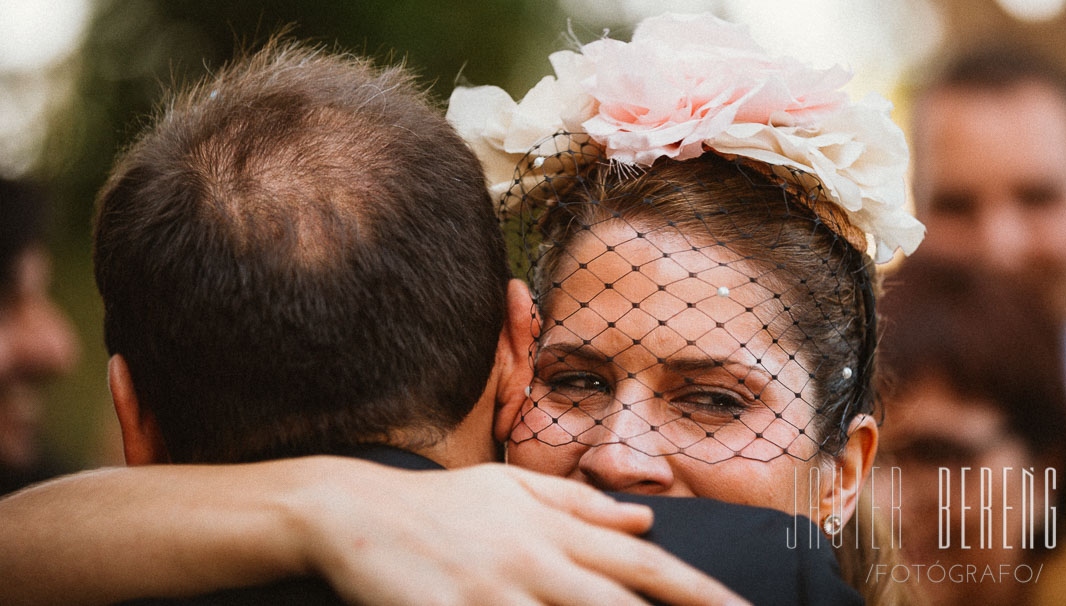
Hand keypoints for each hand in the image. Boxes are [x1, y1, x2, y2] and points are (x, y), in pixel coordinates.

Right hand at [289, 459, 747, 605]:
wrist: (356, 514)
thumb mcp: (513, 486)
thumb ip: (580, 502)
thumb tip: (644, 514)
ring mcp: (496, 588)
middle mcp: (534, 556)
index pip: (638, 558)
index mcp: (552, 525)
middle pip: (619, 596)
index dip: (692, 586)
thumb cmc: (442, 503)